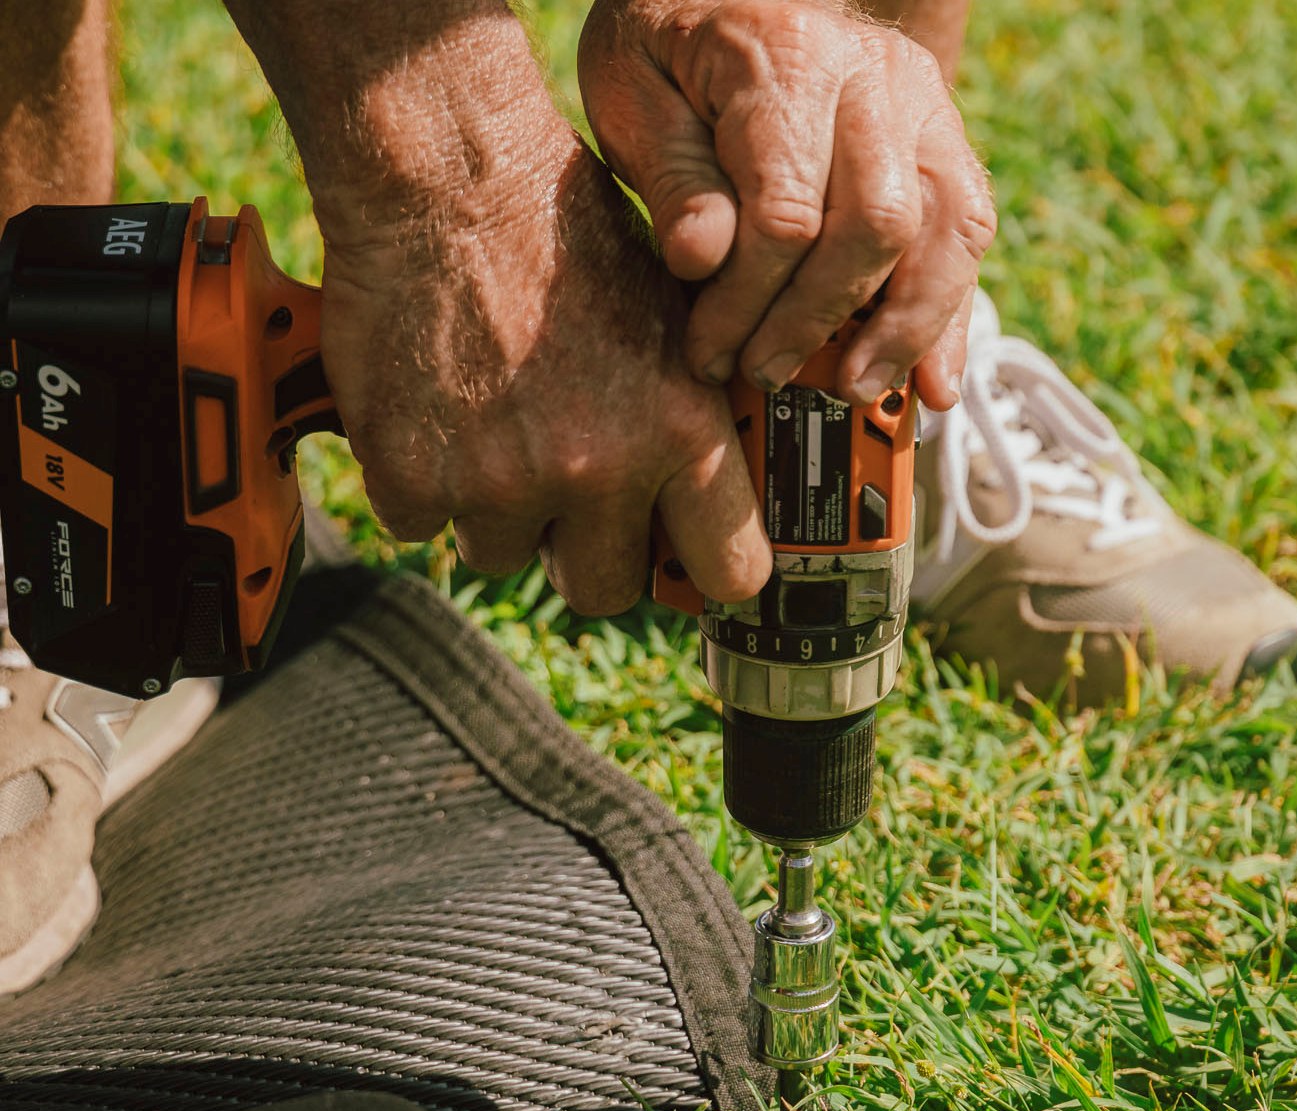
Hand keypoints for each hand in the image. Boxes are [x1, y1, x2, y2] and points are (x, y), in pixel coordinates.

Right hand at [223, 0, 769, 613]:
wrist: (447, 180)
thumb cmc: (566, 237)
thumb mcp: (675, 322)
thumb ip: (694, 424)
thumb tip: (712, 505)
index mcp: (679, 433)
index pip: (729, 573)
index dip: (703, 571)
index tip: (683, 560)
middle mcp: (597, 470)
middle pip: (602, 590)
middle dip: (580, 550)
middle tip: (561, 488)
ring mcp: (500, 483)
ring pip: (503, 557)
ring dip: (495, 513)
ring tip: (490, 424)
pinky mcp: (413, 478)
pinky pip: (420, 527)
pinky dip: (420, 484)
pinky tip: (434, 414)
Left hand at [578, 0, 995, 408]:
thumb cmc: (668, 52)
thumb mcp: (634, 100)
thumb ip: (674, 181)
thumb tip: (704, 263)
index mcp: (790, 57)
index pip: (787, 212)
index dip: (748, 302)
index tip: (709, 353)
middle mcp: (875, 75)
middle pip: (880, 226)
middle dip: (820, 321)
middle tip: (767, 376)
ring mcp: (922, 106)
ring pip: (948, 232)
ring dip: (906, 330)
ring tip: (857, 391)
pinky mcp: (941, 142)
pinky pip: (966, 233)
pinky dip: (949, 316)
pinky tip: (930, 381)